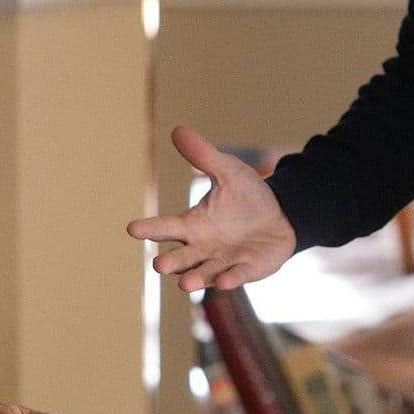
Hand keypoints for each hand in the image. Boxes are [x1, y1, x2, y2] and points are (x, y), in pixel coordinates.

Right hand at [126, 126, 297, 291]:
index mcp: (193, 225)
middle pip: (182, 258)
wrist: (281, 215)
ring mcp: (224, 261)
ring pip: (205, 273)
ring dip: (195, 278)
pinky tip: (223, 282)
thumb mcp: (227, 171)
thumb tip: (178, 129)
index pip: (167, 227)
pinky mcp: (247, 269)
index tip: (132, 228)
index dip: (150, 228)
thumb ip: (203, 156)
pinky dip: (230, 279)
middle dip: (171, 262)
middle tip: (159, 265)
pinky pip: (236, 276)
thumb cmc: (246, 196)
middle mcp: (203, 248)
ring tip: (185, 284)